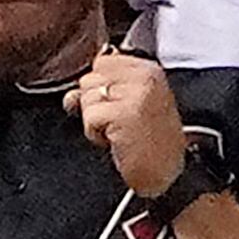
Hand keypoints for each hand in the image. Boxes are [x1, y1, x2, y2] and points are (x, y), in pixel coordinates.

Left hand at [67, 49, 190, 197]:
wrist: (168, 175)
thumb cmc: (148, 145)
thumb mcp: (127, 109)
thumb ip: (101, 92)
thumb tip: (71, 96)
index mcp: (149, 70)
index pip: (102, 63)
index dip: (100, 89)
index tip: (117, 108)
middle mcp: (145, 78)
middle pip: (90, 79)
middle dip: (96, 105)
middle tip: (119, 124)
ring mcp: (137, 95)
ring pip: (87, 97)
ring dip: (95, 122)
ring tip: (118, 133)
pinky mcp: (126, 114)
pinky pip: (90, 117)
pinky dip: (95, 134)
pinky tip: (115, 142)